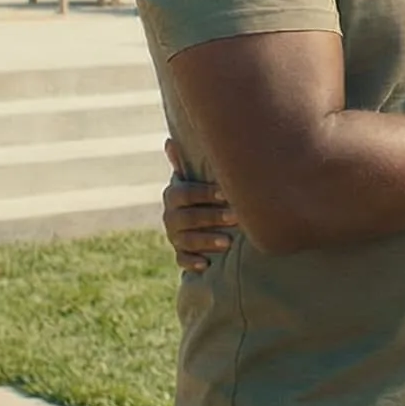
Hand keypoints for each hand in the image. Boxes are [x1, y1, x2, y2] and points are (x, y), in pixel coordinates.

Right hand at [161, 137, 236, 272]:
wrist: (208, 220)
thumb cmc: (209, 193)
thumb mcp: (201, 177)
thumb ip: (189, 163)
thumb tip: (168, 141)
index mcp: (175, 194)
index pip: (184, 193)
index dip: (205, 194)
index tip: (227, 194)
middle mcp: (171, 216)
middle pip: (186, 218)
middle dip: (212, 217)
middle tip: (236, 217)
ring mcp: (175, 236)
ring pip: (185, 240)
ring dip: (206, 241)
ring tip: (229, 242)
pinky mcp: (182, 255)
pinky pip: (182, 261)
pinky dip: (192, 263)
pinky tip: (206, 264)